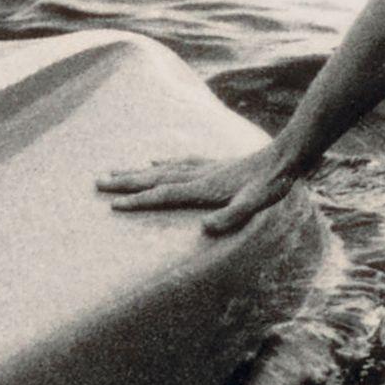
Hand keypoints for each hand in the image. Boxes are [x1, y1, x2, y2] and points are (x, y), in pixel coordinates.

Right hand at [94, 151, 295, 236]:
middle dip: (125, 182)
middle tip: (97, 182)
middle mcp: (198, 174)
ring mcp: (205, 167)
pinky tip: (154, 159)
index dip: (139, 201)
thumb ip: (232, 217)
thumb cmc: (272, 184)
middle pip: (154, 178)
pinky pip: (180, 161)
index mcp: (203, 188)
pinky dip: (163, 162)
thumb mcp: (255, 205)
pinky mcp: (214, 163)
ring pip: (162, 168)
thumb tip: (206, 229)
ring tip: (113, 170)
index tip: (112, 205)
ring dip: (136, 171)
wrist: (288, 155)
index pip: (163, 195)